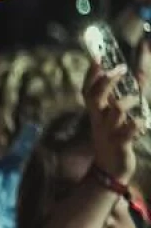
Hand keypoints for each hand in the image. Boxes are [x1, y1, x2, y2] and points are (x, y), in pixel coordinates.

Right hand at [83, 63, 140, 182]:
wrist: (109, 169)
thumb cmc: (114, 138)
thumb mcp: (112, 118)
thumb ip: (122, 97)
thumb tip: (137, 74)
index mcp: (96, 113)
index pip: (87, 90)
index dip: (91, 75)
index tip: (98, 58)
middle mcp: (99, 120)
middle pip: (94, 97)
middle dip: (106, 82)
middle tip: (120, 69)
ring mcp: (109, 132)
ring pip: (114, 112)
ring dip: (127, 102)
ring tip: (137, 99)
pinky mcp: (120, 144)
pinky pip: (128, 131)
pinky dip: (136, 125)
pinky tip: (140, 123)